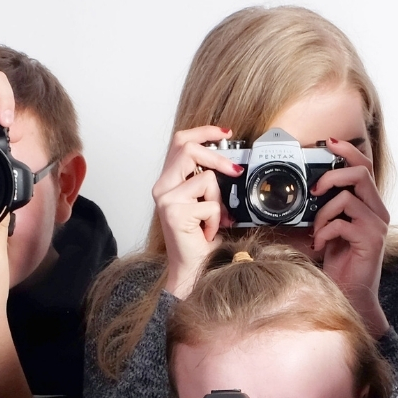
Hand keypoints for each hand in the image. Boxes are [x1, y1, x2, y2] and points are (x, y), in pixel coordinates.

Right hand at [153, 126, 241, 298]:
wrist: (192, 267)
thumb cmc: (199, 237)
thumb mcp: (205, 202)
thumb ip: (209, 181)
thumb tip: (232, 163)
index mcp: (168, 181)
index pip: (181, 142)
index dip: (203, 131)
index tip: (224, 132)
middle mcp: (162, 188)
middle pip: (188, 148)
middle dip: (217, 156)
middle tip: (234, 170)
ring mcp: (166, 199)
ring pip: (206, 178)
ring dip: (218, 200)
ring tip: (213, 219)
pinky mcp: (175, 212)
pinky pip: (210, 204)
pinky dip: (217, 218)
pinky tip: (208, 231)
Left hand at [310, 139, 390, 336]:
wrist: (351, 295)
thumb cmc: (340, 263)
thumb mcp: (329, 229)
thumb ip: (324, 208)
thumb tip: (304, 189)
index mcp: (370, 205)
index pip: (364, 167)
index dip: (347, 151)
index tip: (328, 143)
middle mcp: (378, 212)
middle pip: (361, 173)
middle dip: (331, 176)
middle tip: (314, 190)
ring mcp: (377, 226)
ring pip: (348, 197)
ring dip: (323, 212)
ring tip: (317, 230)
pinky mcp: (371, 240)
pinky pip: (342, 222)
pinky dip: (325, 231)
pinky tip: (321, 244)